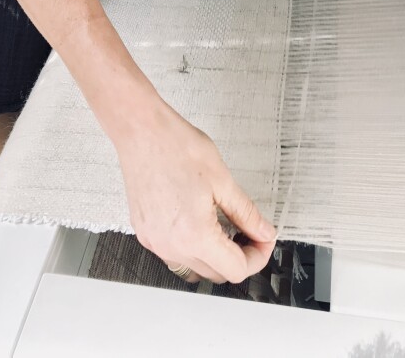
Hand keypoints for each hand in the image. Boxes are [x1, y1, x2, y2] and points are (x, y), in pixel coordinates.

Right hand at [115, 100, 276, 283]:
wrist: (141, 130)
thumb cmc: (175, 147)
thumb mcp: (222, 180)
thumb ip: (246, 213)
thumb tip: (264, 232)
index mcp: (194, 236)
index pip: (236, 269)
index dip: (258, 256)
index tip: (263, 239)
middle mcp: (171, 246)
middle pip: (216, 274)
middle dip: (238, 256)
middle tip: (249, 231)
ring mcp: (154, 241)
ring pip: (194, 267)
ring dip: (214, 256)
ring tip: (224, 228)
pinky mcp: (144, 232)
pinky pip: (174, 254)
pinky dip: (191, 246)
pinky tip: (198, 221)